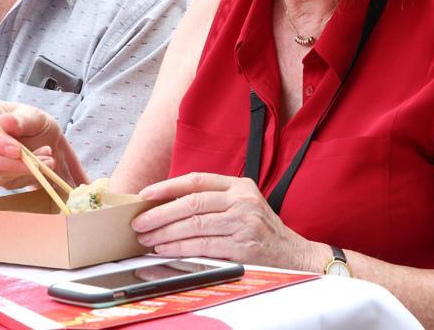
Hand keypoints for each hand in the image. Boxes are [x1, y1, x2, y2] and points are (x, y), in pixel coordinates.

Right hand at [0, 101, 75, 189]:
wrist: (42, 141)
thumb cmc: (34, 123)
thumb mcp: (34, 116)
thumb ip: (21, 119)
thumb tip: (5, 120)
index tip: (18, 150)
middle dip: (10, 162)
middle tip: (36, 162)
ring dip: (24, 169)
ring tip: (46, 158)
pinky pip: (5, 181)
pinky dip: (26, 175)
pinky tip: (40, 165)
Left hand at [132, 173, 321, 269]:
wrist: (293, 253)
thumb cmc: (260, 228)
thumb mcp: (243, 202)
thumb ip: (213, 198)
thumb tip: (167, 203)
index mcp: (239, 185)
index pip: (197, 180)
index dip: (167, 186)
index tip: (145, 195)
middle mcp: (242, 201)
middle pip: (192, 203)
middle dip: (160, 213)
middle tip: (140, 222)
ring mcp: (243, 224)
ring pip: (194, 226)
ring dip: (165, 234)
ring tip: (148, 239)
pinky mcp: (242, 247)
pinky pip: (203, 246)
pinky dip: (180, 248)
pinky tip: (166, 250)